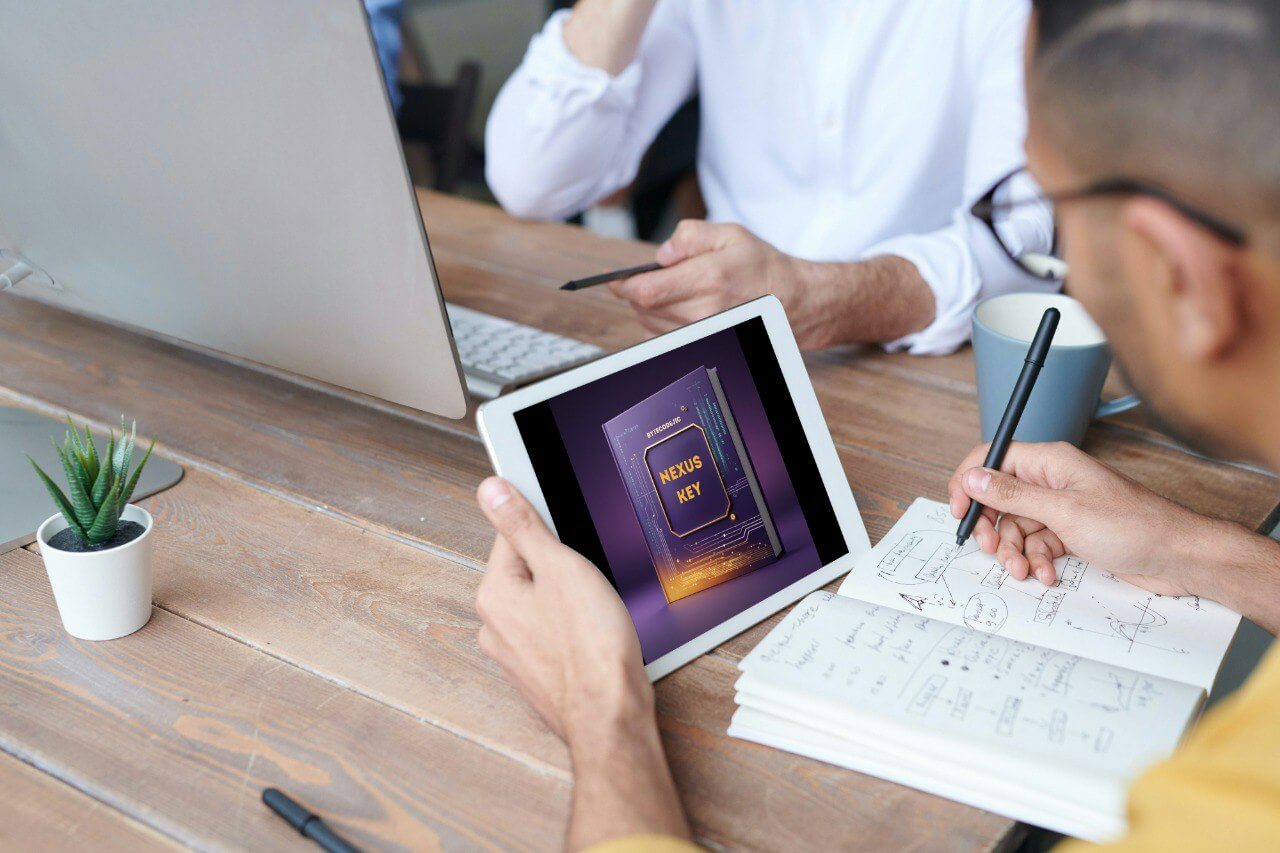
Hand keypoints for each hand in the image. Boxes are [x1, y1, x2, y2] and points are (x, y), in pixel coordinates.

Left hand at [474, 477, 652, 745]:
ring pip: (544, 604)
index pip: (513, 535)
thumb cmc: (591, 648)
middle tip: (589, 581)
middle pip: (529, 571)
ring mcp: (515, 654)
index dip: (549, 531)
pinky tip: (596, 636)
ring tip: (596, 613)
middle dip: (562, 570)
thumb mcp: (561, 567)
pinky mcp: (539, 674)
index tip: (569, 538)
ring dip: (571, 602)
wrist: (610, 715)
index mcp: (493, 594)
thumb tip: (491, 490)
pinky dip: (575, 630)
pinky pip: (555, 634)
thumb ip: (523, 525)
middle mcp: (495, 626)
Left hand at [609, 220, 830, 346]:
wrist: (791, 301)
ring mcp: (703, 332)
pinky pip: (662, 339)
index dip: (623, 285)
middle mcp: (704, 311)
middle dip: (637, 292)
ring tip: (671, 293)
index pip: (645, 290)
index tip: (615, 280)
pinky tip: (676, 311)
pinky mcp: (702, 343)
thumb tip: (661, 254)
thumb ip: (690, 235)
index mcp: (708, 278)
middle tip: (649, 279)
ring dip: (648, 308)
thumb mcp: (730, 234)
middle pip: (643, 309)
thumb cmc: (760, 267)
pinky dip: (658, 324)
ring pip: (649, 325)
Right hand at [947, 441, 1207, 595]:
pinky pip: (1038, 544)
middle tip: (990, 549)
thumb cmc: (1133, 526)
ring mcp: (1062, 508)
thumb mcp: (1064, 512)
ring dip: (1014, 551)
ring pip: (1017, 526)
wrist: (1178, 557)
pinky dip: (1036, 561)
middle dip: (992, 527)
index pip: (993, 458)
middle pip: (1000, 498)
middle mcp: (1053, 481)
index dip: (969, 481)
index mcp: (1050, 462)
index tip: (958, 510)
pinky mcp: (1072, 532)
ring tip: (1023, 571)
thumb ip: (1013, 495)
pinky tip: (1047, 574)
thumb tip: (973, 478)